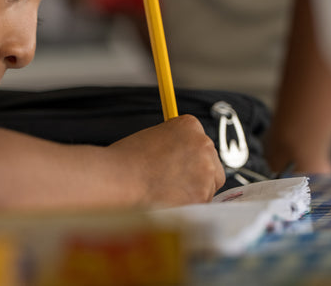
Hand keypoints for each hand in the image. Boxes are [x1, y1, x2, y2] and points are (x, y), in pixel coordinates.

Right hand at [110, 114, 224, 205]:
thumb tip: (182, 159)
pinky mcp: (204, 194)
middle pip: (212, 163)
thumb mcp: (152, 138)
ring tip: (166, 193)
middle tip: (174, 182)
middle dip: (197, 174)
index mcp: (190, 125)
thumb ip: (173, 145)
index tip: (179, 164)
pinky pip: (202, 202)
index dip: (189, 157)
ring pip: (209, 185)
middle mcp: (203, 144)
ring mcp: (206, 170)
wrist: (118, 180)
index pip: (201, 142)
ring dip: (194, 191)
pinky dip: (189, 205)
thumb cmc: (126, 161)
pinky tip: (169, 202)